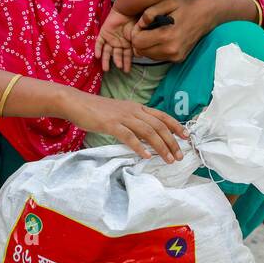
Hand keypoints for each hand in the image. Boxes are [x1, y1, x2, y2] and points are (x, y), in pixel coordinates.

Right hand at [61, 91, 187, 162]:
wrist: (77, 103)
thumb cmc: (97, 110)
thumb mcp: (120, 112)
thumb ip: (133, 121)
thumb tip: (145, 135)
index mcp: (137, 107)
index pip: (162, 116)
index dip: (176, 126)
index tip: (186, 137)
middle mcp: (133, 110)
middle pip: (158, 125)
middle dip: (172, 141)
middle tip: (178, 155)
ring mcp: (123, 117)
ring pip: (148, 131)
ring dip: (160, 146)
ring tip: (168, 159)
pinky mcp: (111, 124)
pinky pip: (129, 136)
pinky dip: (139, 147)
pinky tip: (146, 156)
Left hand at [94, 8, 135, 71]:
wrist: (126, 11)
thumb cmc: (134, 23)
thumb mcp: (137, 36)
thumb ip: (136, 46)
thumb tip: (139, 56)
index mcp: (126, 44)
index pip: (126, 56)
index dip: (127, 63)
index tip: (127, 71)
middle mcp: (118, 43)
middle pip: (116, 55)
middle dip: (118, 62)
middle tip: (119, 68)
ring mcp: (110, 38)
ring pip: (106, 51)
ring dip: (106, 60)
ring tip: (106, 69)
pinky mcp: (103, 34)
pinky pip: (99, 43)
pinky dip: (98, 49)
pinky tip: (98, 56)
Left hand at [128, 0, 213, 63]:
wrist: (207, 15)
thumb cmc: (186, 6)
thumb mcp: (168, 1)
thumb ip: (150, 12)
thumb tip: (140, 24)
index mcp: (167, 36)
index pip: (138, 42)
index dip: (135, 32)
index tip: (142, 24)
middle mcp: (171, 50)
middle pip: (141, 51)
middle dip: (139, 39)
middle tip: (146, 28)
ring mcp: (175, 57)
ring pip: (148, 56)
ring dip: (146, 45)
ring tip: (153, 32)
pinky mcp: (178, 59)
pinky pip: (157, 57)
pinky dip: (154, 49)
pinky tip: (161, 38)